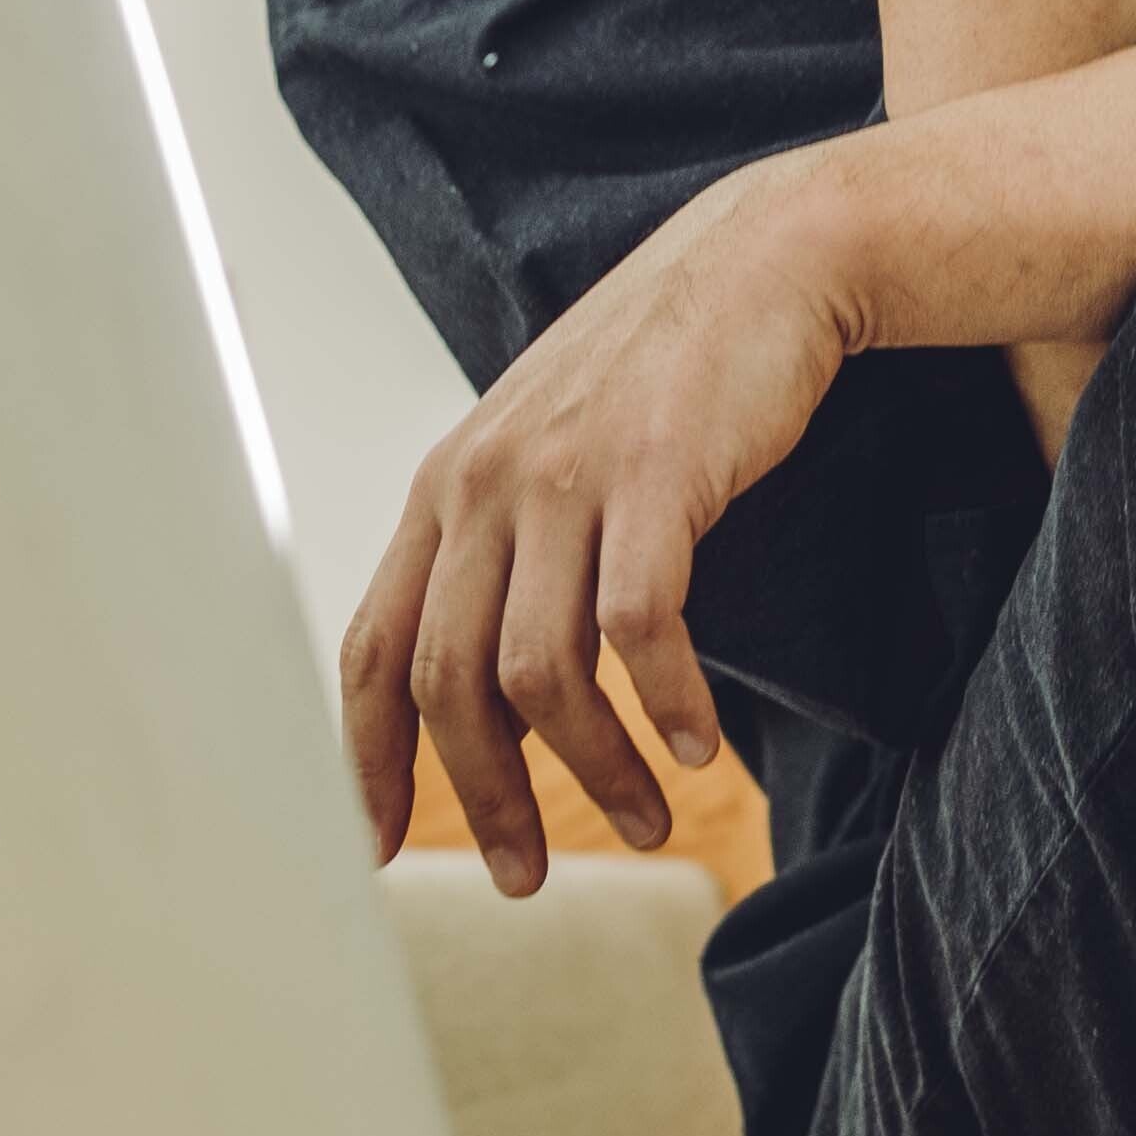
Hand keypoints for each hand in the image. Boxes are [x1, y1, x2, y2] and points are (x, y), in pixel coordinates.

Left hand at [342, 151, 861, 892]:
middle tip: (528, 877)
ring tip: (648, 822)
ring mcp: (567, 476)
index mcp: (448, 488)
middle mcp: (486, 483)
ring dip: (594, 773)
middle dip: (485, 799)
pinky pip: (641, 627)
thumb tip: (482, 681)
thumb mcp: (551, 451)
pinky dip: (665, 705)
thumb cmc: (666, 372)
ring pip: (540, 673)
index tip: (378, 853)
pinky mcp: (657, 474)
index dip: (367, 761)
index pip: (372, 647)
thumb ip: (507, 546)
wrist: (767, 258)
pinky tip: (698, 745)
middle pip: (446, 682)